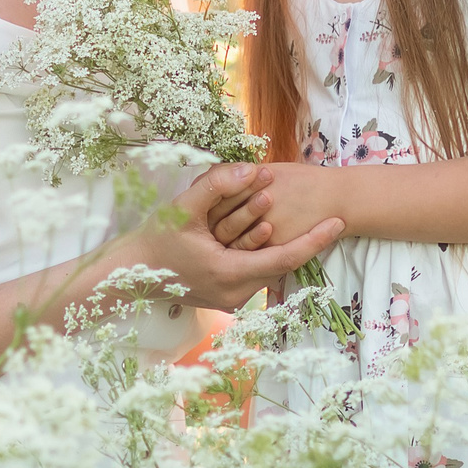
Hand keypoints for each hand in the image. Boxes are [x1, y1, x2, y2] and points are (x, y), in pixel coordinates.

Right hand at [129, 162, 340, 310]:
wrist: (129, 273)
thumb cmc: (154, 240)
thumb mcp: (183, 208)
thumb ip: (218, 184)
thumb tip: (254, 168)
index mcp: (229, 274)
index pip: (286, 258)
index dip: (315, 239)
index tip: (338, 221)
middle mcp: (235, 294)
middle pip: (281, 263)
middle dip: (300, 235)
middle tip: (324, 212)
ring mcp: (231, 299)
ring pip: (268, 267)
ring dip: (280, 240)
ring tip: (297, 215)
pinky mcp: (226, 297)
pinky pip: (255, 271)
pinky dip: (263, 250)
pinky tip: (268, 229)